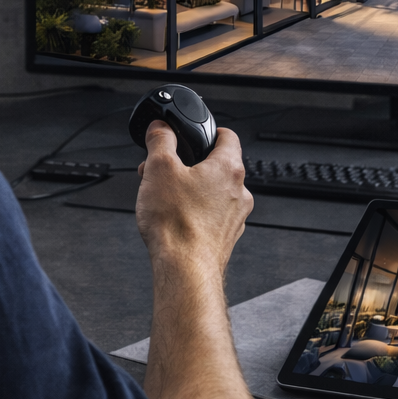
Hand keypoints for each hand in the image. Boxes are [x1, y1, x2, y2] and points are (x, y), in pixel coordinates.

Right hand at [134, 121, 264, 398]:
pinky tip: (173, 219)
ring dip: (190, 189)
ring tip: (163, 196)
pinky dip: (194, 213)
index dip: (208, 132)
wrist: (185, 270)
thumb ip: (161, 140)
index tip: (195, 135)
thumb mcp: (159, 168)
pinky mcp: (224, 239)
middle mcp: (239, 193)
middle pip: (217, 167)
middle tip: (166, 169)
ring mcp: (234, 218)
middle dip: (189, 165)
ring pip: (213, 194)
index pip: (228, 136)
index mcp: (228, 168)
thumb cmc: (177, 223)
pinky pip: (211, 217)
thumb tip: (161, 128)